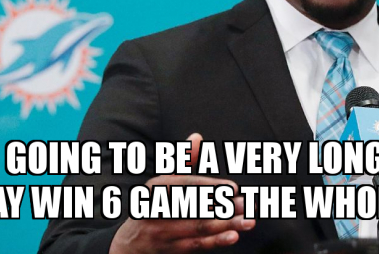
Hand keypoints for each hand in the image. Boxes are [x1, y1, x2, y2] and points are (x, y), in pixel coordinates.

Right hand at [109, 133, 254, 253]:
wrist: (130, 242)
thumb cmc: (153, 204)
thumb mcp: (163, 180)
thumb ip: (183, 160)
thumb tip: (197, 136)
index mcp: (158, 187)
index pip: (187, 185)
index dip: (211, 187)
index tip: (234, 188)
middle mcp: (158, 209)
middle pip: (196, 207)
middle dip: (224, 207)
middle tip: (248, 204)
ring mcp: (164, 232)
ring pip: (200, 228)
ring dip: (226, 225)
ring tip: (249, 221)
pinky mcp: (172, 249)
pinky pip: (197, 244)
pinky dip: (215, 241)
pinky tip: (233, 237)